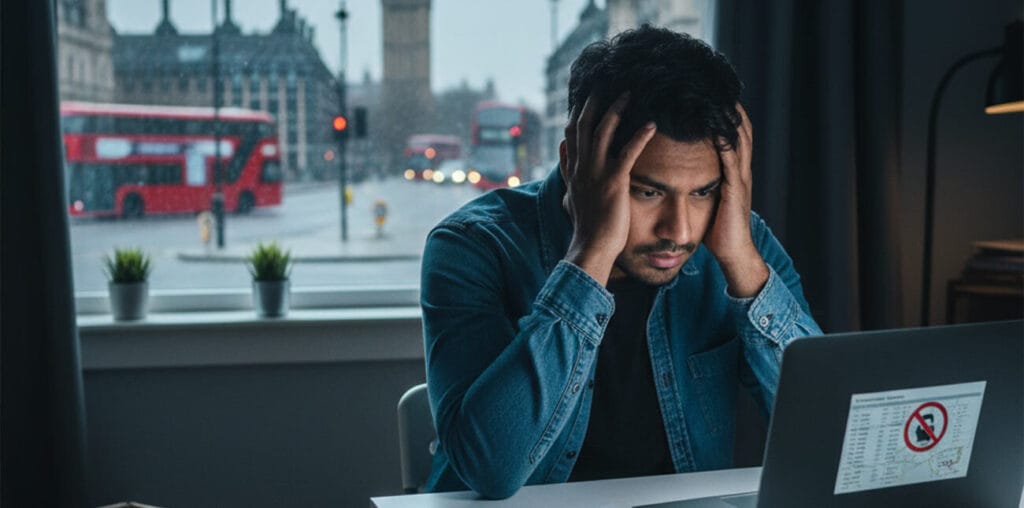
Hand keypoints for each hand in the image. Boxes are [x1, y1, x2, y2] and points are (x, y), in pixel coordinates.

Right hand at [561, 93, 657, 285]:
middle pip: (584, 123)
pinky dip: (639, 136)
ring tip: (630, 93)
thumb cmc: (587, 226)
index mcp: (574, 169)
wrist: (592, 247)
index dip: (579, 111)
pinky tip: (652, 124)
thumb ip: (567, 171)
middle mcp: (582, 166)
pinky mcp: (614, 181)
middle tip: (607, 82)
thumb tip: (561, 150)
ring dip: (616, 109)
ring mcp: (596, 172)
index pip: (572, 132)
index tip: (588, 95)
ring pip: (603, 131)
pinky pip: (627, 152)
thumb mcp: (570, 194)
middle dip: (595, 100)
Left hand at [705, 104, 768, 297]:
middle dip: (731, 108)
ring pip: (739, 141)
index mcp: (733, 172)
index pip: (733, 135)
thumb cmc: (718, 231)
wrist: (733, 254)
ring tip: (720, 97)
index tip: (713, 94)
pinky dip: (726, 144)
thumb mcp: (710, 201)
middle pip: (740, 130)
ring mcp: (740, 179)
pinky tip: (718, 130)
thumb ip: (703, 184)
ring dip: (730, 119)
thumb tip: (687, 174)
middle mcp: (740, 171)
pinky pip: (731, 162)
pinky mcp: (735, 190)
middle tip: (718, 86)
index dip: (727, 114)